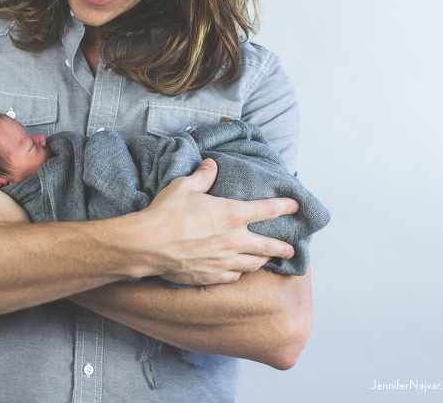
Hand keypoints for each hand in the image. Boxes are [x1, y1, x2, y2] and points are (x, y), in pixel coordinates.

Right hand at [141, 158, 298, 285]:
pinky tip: (240, 270)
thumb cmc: (165, 214)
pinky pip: (234, 276)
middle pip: (269, 246)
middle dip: (284, 248)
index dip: (284, 206)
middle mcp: (234, 240)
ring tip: (267, 260)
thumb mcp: (184, 187)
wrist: (148, 245)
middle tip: (291, 250)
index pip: (267, 210)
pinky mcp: (212, 276)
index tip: (295, 206)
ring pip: (254, 264)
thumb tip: (211, 166)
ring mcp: (224, 261)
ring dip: (263, 261)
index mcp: (232, 214)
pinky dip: (241, 272)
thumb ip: (203, 177)